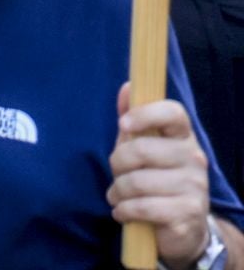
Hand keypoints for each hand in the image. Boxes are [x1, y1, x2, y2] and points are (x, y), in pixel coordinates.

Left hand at [107, 84, 211, 266]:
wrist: (184, 227)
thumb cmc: (156, 179)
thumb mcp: (142, 148)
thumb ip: (133, 120)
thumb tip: (127, 87)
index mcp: (184, 137)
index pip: (173, 113)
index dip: (146, 114)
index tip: (124, 123)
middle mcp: (195, 159)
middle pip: (142, 149)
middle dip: (117, 164)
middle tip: (117, 174)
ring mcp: (195, 187)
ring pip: (137, 182)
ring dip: (117, 192)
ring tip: (119, 197)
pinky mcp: (188, 213)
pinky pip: (142, 207)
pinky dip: (124, 211)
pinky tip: (124, 212)